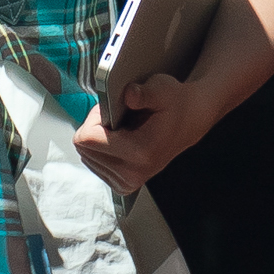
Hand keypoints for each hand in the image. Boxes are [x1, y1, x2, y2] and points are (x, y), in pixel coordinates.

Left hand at [74, 72, 219, 194]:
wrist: (189, 121)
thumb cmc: (174, 103)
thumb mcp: (162, 88)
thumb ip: (145, 93)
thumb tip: (129, 95)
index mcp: (140, 153)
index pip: (87, 139)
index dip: (95, 118)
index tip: (112, 109)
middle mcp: (132, 173)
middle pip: (84, 148)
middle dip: (95, 128)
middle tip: (119, 118)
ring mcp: (127, 182)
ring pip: (87, 156)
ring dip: (98, 139)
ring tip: (122, 129)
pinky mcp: (123, 185)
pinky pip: (93, 165)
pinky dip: (102, 150)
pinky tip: (121, 141)